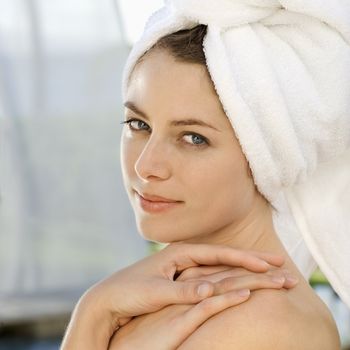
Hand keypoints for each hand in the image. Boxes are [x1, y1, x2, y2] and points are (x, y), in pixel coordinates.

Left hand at [60, 243, 285, 348]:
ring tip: (268, 270)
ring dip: (245, 269)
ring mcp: (186, 267)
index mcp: (180, 253)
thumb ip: (182, 291)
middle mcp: (186, 257)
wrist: (109, 298)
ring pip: (222, 267)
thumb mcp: (155, 291)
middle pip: (226, 257)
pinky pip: (213, 276)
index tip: (267, 264)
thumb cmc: (129, 291)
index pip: (220, 253)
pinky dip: (230, 278)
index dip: (244, 258)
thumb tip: (210, 291)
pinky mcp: (183, 279)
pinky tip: (242, 280)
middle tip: (280, 262)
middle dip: (253, 260)